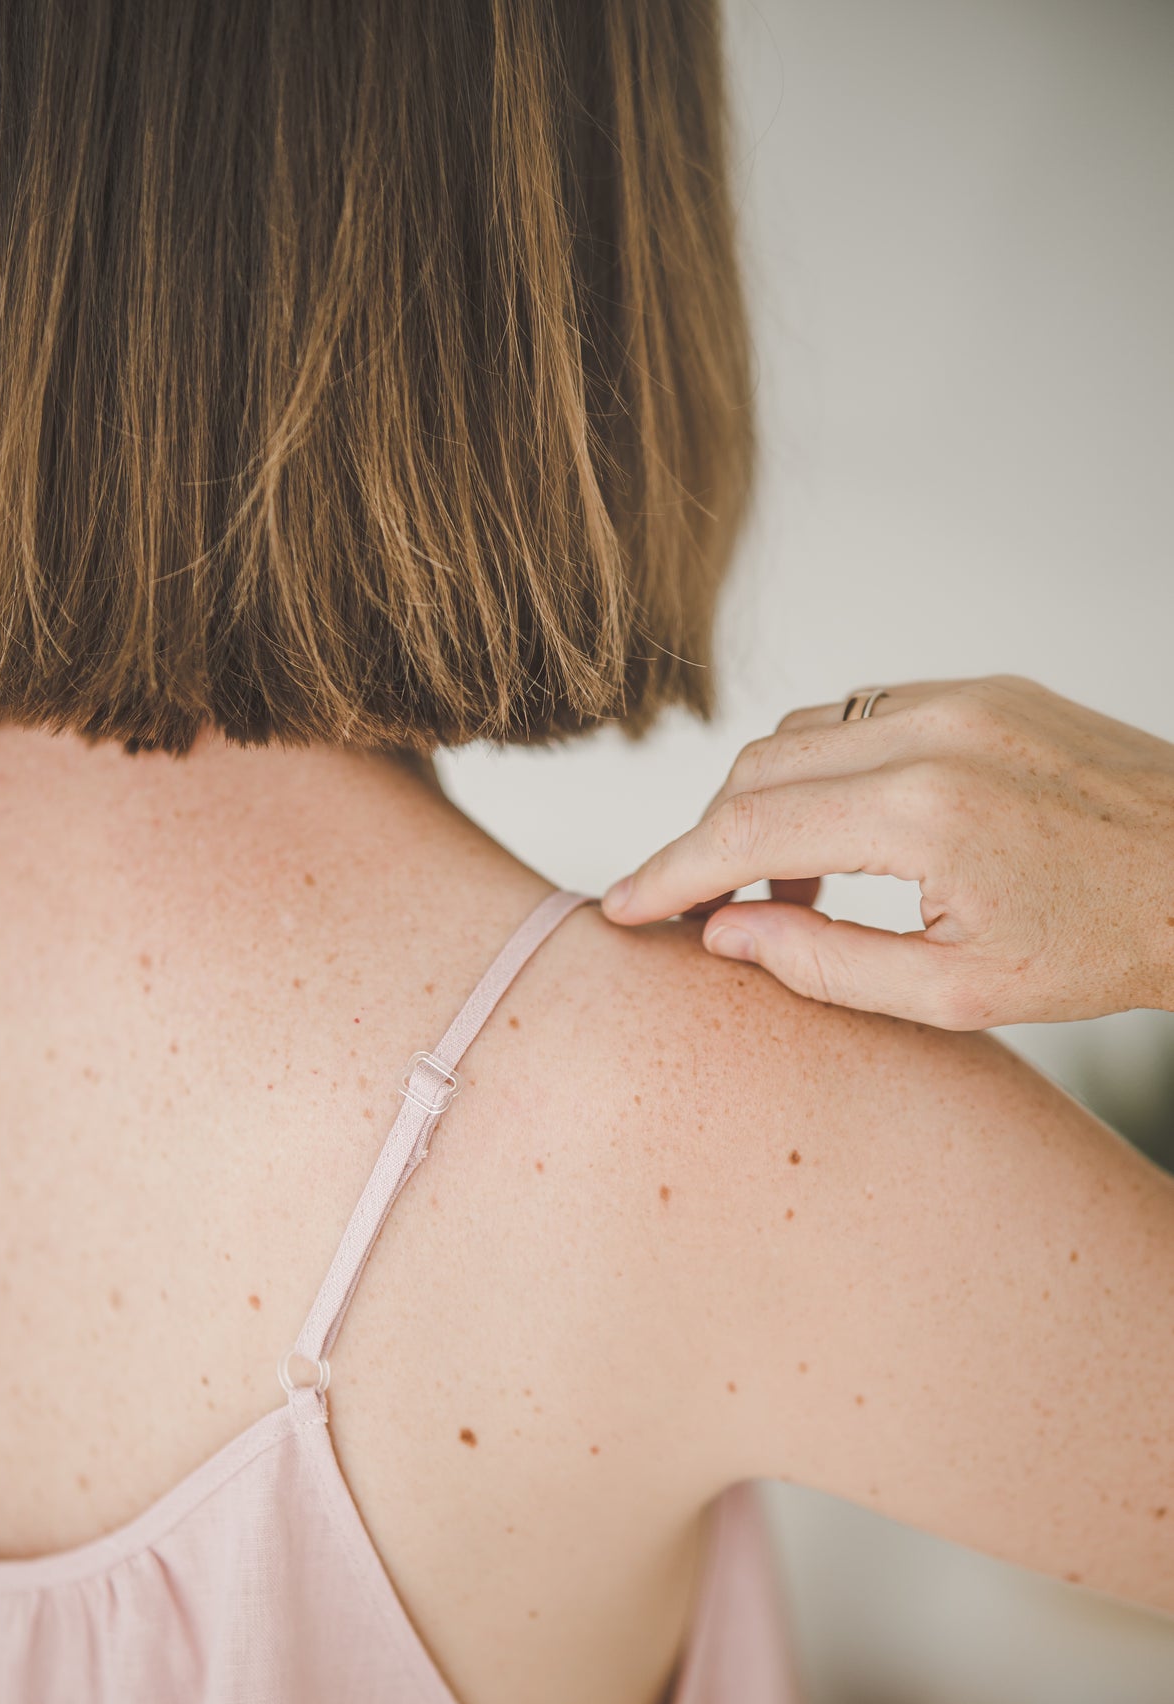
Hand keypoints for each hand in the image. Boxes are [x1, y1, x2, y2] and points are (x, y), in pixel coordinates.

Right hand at [602, 676, 1173, 1027]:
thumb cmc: (1104, 945)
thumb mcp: (958, 993)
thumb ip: (824, 963)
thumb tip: (724, 931)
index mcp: (924, 813)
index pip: (745, 832)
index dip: (668, 875)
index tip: (619, 909)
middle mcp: (934, 733)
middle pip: (755, 770)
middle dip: (705, 843)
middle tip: (697, 913)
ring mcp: (962, 699)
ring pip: (800, 735)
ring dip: (762, 806)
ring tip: (784, 893)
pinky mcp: (985, 689)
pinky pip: (860, 719)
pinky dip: (821, 775)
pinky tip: (844, 843)